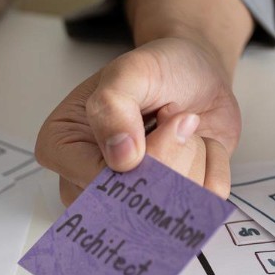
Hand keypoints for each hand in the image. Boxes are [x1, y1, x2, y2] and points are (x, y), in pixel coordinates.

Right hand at [36, 37, 242, 205]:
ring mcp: (125, 198)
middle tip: (172, 116)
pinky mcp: (167, 202)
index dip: (142, 156)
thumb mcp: (130, 71)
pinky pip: (202, 202)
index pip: (97, 181)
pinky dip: (213, 167)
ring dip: (193, 156)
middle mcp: (86, 182)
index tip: (163, 115)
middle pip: (133, 202)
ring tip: (181, 128)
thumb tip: (122, 158)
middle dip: (171, 154)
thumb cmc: (155, 70)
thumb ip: (113, 106)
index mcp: (61, 148)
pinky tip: (197, 145)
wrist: (194, 71)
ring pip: (171, 204)